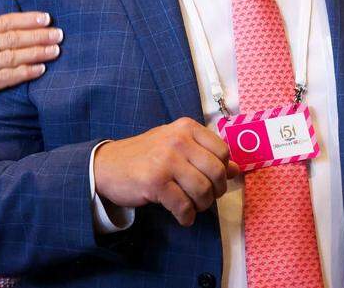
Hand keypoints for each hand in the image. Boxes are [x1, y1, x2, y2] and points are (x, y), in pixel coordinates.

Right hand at [0, 0, 61, 121]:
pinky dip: (23, 73)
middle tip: (59, 34)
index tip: (47, 18)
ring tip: (55, 51)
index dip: (26, 19)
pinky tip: (40, 70)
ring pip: (9, 57)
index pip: (3, 22)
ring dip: (35, 53)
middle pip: (9, 38)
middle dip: (36, 35)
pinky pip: (3, 78)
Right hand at [93, 118, 240, 226]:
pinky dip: (186, 216)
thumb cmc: (145, 156)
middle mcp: (177, 140)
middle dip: (215, 192)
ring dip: (201, 206)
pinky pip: (183, 205)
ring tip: (192, 207)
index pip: (223, 151)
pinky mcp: (155, 181)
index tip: (213, 180)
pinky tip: (182, 215)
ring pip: (203, 190)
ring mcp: (165, 160)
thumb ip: (205, 155)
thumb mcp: (176, 147)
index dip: (223, 171)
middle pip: (216, 172)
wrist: (107, 165)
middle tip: (205, 198)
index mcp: (186, 128)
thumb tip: (236, 170)